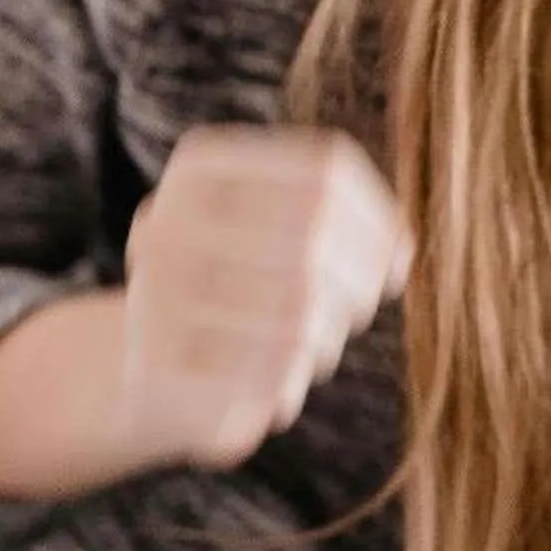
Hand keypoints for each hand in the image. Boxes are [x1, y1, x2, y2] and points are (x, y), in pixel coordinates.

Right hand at [118, 127, 412, 471]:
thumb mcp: (281, 235)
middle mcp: (167, 218)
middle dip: (361, 277)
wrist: (148, 370)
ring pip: (301, 306)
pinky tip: (281, 384)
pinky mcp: (157, 364)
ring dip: (330, 333)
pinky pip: (271, 369)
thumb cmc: (239, 288)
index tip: (399, 256)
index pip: (326, 170)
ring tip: (315, 344)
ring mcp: (154, 290)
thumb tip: (403, 248)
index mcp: (201, 166)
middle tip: (360, 306)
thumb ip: (347, 226)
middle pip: (316, 234)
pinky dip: (294, 380)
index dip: (380, 216)